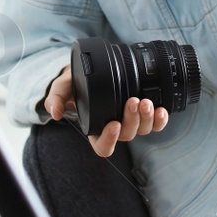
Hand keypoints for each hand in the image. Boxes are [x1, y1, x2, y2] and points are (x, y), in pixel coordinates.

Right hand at [42, 64, 169, 157]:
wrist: (92, 70)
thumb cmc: (76, 82)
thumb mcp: (62, 87)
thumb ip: (56, 98)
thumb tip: (55, 112)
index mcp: (94, 129)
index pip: (103, 147)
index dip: (110, 140)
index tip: (113, 124)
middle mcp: (114, 128)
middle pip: (127, 136)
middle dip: (132, 121)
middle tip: (132, 101)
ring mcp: (131, 120)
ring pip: (142, 130)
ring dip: (146, 118)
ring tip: (144, 101)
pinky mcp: (143, 111)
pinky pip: (156, 123)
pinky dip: (160, 118)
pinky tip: (160, 108)